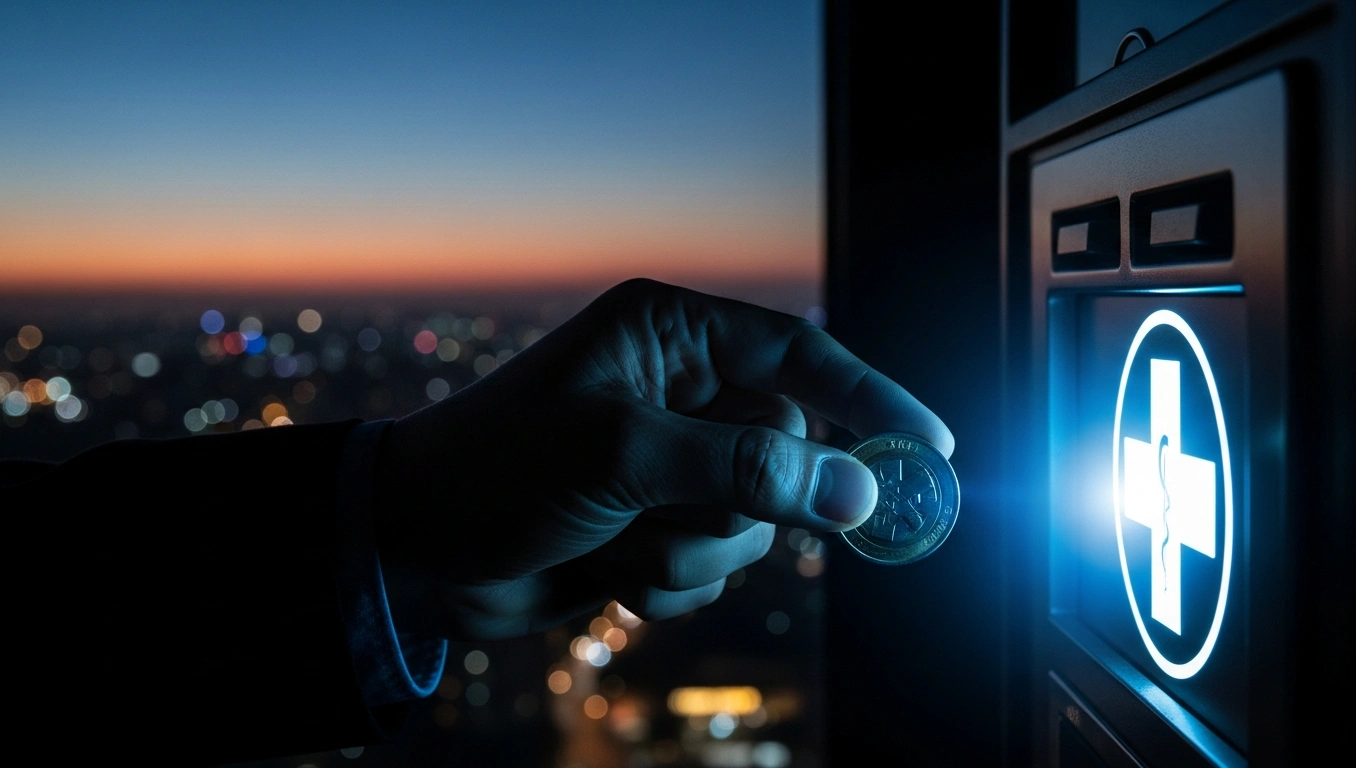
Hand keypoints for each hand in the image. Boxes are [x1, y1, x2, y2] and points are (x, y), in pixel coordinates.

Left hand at [375, 279, 951, 639]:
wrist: (414, 551)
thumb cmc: (497, 471)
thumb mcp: (621, 454)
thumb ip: (744, 469)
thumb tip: (858, 490)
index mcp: (671, 336)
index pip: (799, 357)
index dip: (870, 401)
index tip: (931, 451)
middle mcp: (679, 392)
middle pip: (787, 454)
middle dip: (742, 504)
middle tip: (689, 516)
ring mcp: (671, 464)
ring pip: (753, 523)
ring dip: (689, 550)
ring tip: (615, 539)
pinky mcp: (658, 524)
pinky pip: (715, 567)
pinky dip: (668, 583)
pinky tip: (604, 569)